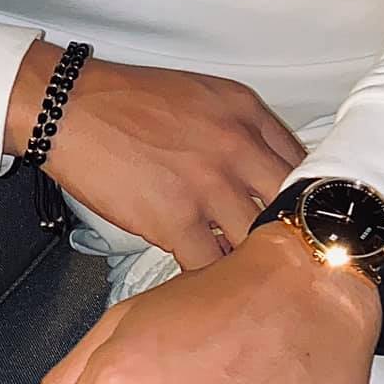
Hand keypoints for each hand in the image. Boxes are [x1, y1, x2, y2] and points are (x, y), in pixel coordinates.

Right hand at [3, 41, 304, 271]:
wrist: (72, 108)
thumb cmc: (132, 102)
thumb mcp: (204, 95)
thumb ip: (245, 129)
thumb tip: (271, 177)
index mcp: (246, 113)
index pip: (304, 164)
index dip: (310, 199)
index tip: (308, 223)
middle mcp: (236, 146)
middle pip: (292, 206)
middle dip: (295, 238)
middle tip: (292, 263)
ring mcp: (208, 185)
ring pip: (257, 241)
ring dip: (255, 265)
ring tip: (254, 284)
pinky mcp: (175, 218)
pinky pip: (211, 265)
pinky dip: (214, 281)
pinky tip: (212, 288)